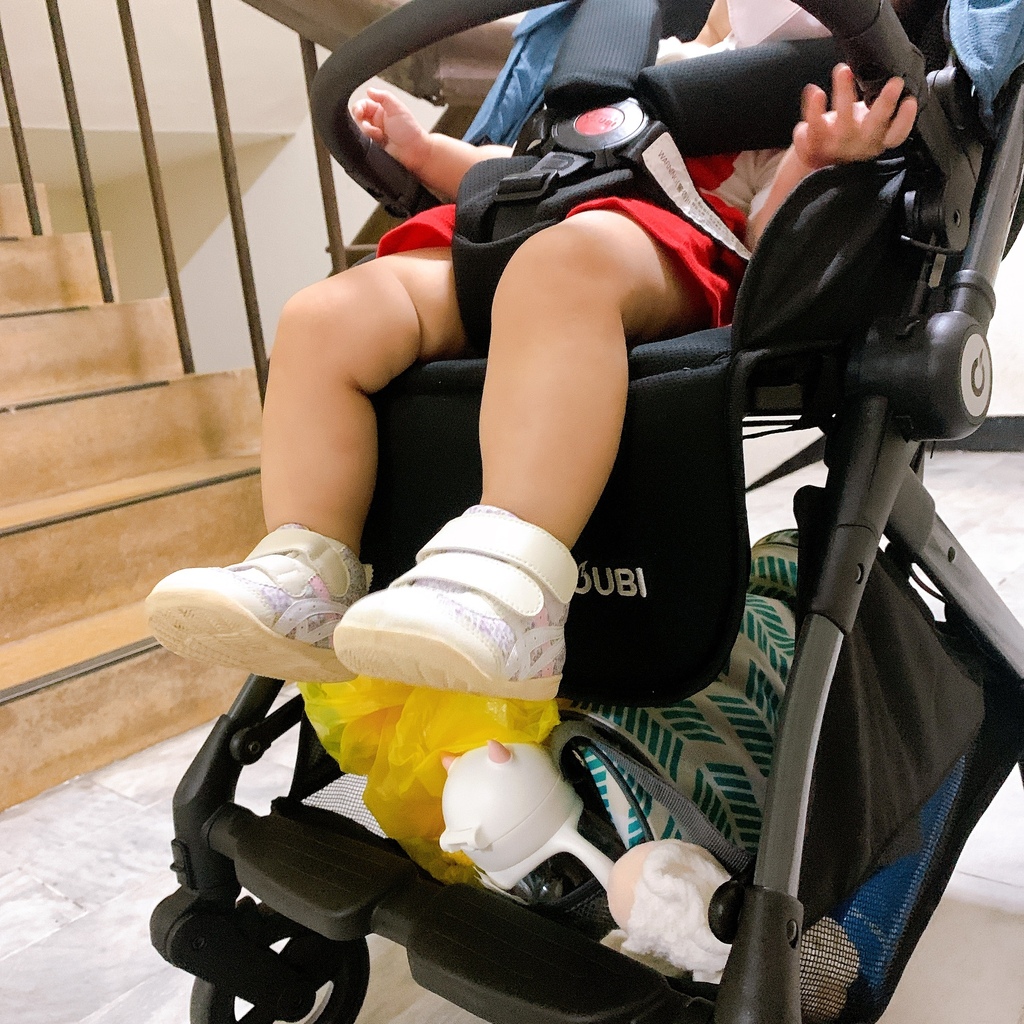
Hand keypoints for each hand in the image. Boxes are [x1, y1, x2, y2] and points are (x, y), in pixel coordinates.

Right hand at [350, 87, 430, 173]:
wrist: (415, 151)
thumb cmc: (410, 131)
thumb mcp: (397, 108)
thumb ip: (383, 96)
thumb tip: (369, 90)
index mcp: (381, 110)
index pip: (363, 105)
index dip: (359, 107)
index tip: (359, 112)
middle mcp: (376, 121)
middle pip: (358, 118)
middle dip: (361, 121)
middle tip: (370, 126)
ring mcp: (374, 135)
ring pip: (360, 130)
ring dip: (367, 132)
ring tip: (378, 135)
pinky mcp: (374, 147)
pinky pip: (363, 143)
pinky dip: (367, 142)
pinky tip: (377, 142)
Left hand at [793, 63, 917, 171]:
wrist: (817, 158)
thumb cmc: (848, 134)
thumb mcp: (869, 123)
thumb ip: (881, 107)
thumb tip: (896, 79)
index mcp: (878, 139)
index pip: (896, 135)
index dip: (905, 120)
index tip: (910, 101)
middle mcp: (860, 145)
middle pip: (875, 127)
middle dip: (886, 104)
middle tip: (894, 82)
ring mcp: (837, 146)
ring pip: (843, 122)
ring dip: (845, 93)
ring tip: (844, 70)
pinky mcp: (814, 144)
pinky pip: (813, 127)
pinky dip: (813, 108)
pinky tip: (814, 90)